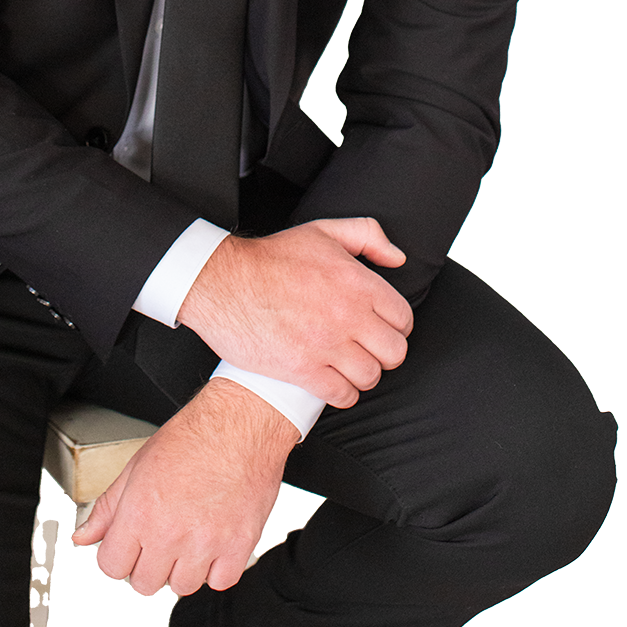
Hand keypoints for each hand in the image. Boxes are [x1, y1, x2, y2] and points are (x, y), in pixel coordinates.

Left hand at [70, 379, 295, 598]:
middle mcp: (171, 532)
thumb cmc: (193, 436)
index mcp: (140, 512)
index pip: (112, 566)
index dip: (119, 553)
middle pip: (145, 583)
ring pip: (182, 586)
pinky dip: (217, 567)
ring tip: (190, 534)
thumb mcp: (138, 464)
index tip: (130, 544)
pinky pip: (220, 581)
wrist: (241, 423)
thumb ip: (108, 506)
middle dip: (149, 562)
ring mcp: (205, 543)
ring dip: (183, 566)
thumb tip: (84, 534)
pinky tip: (213, 541)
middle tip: (162, 535)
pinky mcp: (238, 546)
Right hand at [178, 217, 412, 408]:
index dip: (395, 326)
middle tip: (366, 348)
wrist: (223, 282)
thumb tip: (396, 258)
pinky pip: (343, 395)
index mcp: (357, 282)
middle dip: (383, 352)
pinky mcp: (303, 370)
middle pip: (394, 352)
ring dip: (362, 374)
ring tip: (347, 365)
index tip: (380, 328)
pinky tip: (331, 380)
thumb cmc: (271, 258)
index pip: (403, 319)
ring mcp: (326, 344)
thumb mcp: (322, 231)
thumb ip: (367, 235)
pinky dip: (342, 393)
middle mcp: (348, 315)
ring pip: (370, 377)